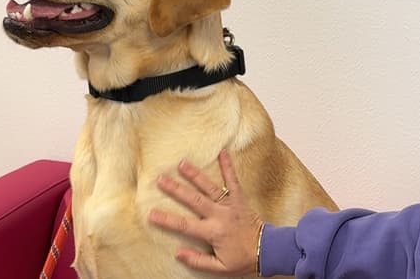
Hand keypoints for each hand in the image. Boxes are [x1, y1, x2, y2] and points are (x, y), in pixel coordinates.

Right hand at [148, 150, 264, 275]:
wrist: (268, 251)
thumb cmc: (243, 260)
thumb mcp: (220, 268)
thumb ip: (198, 261)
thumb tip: (178, 253)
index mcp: (213, 232)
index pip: (185, 226)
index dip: (167, 220)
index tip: (151, 214)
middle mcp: (220, 215)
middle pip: (194, 200)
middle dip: (176, 190)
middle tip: (161, 179)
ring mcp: (230, 205)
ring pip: (210, 187)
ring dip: (196, 175)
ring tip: (182, 163)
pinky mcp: (240, 198)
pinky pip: (233, 180)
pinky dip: (228, 166)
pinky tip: (222, 152)